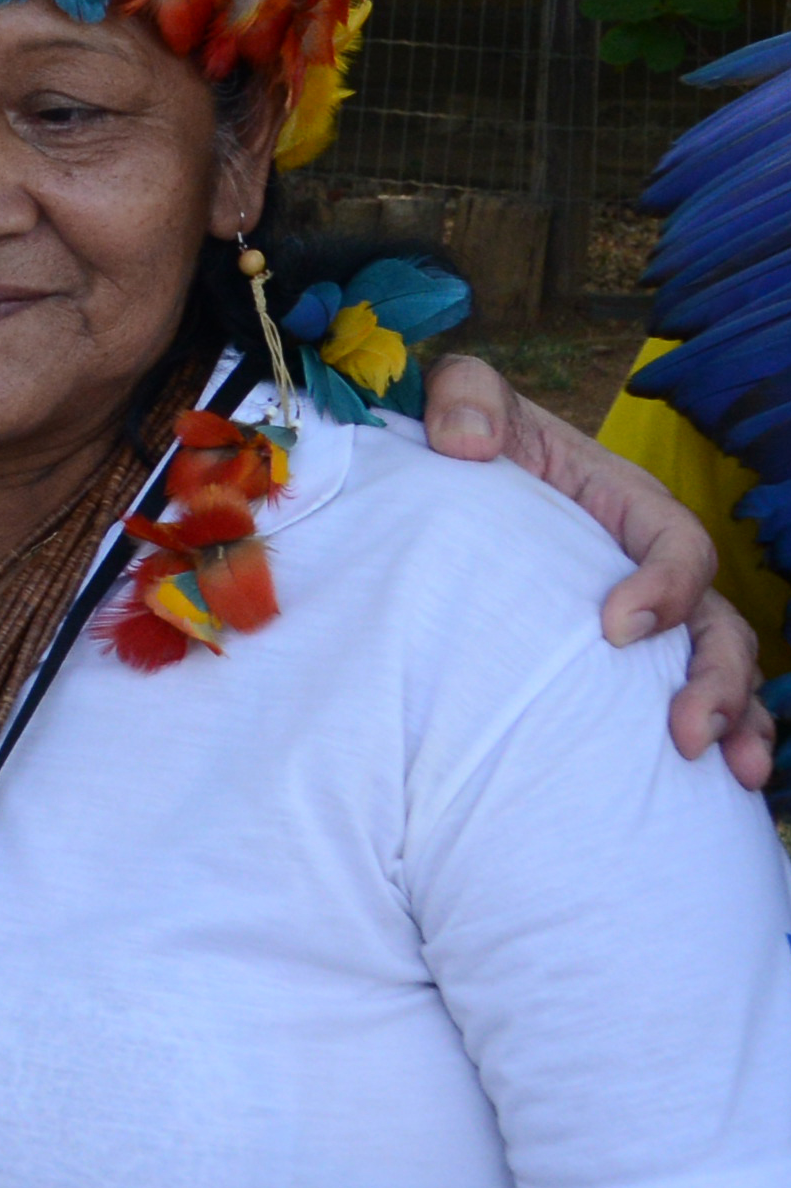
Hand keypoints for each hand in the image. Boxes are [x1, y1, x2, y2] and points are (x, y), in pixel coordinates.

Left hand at [424, 354, 775, 788]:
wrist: (452, 474)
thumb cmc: (470, 435)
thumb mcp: (466, 398)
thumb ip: (466, 400)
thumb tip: (463, 443)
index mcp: (628, 504)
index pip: (676, 544)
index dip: (663, 586)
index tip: (614, 629)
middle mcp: (654, 563)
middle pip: (717, 622)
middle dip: (716, 679)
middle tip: (688, 733)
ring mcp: (650, 613)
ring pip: (717, 667)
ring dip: (735, 720)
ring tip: (728, 773)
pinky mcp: (625, 656)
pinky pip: (684, 696)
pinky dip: (714, 735)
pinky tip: (712, 789)